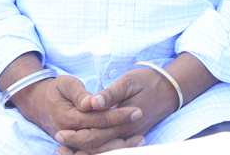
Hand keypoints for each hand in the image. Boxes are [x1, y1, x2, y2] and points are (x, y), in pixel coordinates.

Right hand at [7, 74, 143, 153]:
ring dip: (119, 146)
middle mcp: (70, 134)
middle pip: (100, 138)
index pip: (98, 120)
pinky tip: (127, 144)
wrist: (38, 104)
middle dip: (122, 130)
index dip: (118, 116)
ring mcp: (73, 141)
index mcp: (67, 118)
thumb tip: (91, 103)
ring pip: (97, 149)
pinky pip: (94, 151)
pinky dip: (110, 149)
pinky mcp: (76, 144)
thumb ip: (79, 94)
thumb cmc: (55, 90)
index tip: (136, 110)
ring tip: (141, 138)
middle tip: (142, 122)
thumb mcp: (65, 84)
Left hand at [54, 67, 178, 153]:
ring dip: (84, 151)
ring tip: (64, 149)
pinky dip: (97, 149)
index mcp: (125, 121)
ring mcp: (130, 136)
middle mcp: (127, 133)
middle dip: (76, 145)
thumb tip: (92, 102)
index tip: (59, 132)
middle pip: (97, 146)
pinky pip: (112, 148)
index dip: (76, 135)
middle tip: (57, 140)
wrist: (172, 88)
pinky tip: (83, 148)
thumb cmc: (150, 81)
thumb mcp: (130, 81)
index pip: (96, 134)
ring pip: (104, 150)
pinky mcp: (131, 136)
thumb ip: (111, 94)